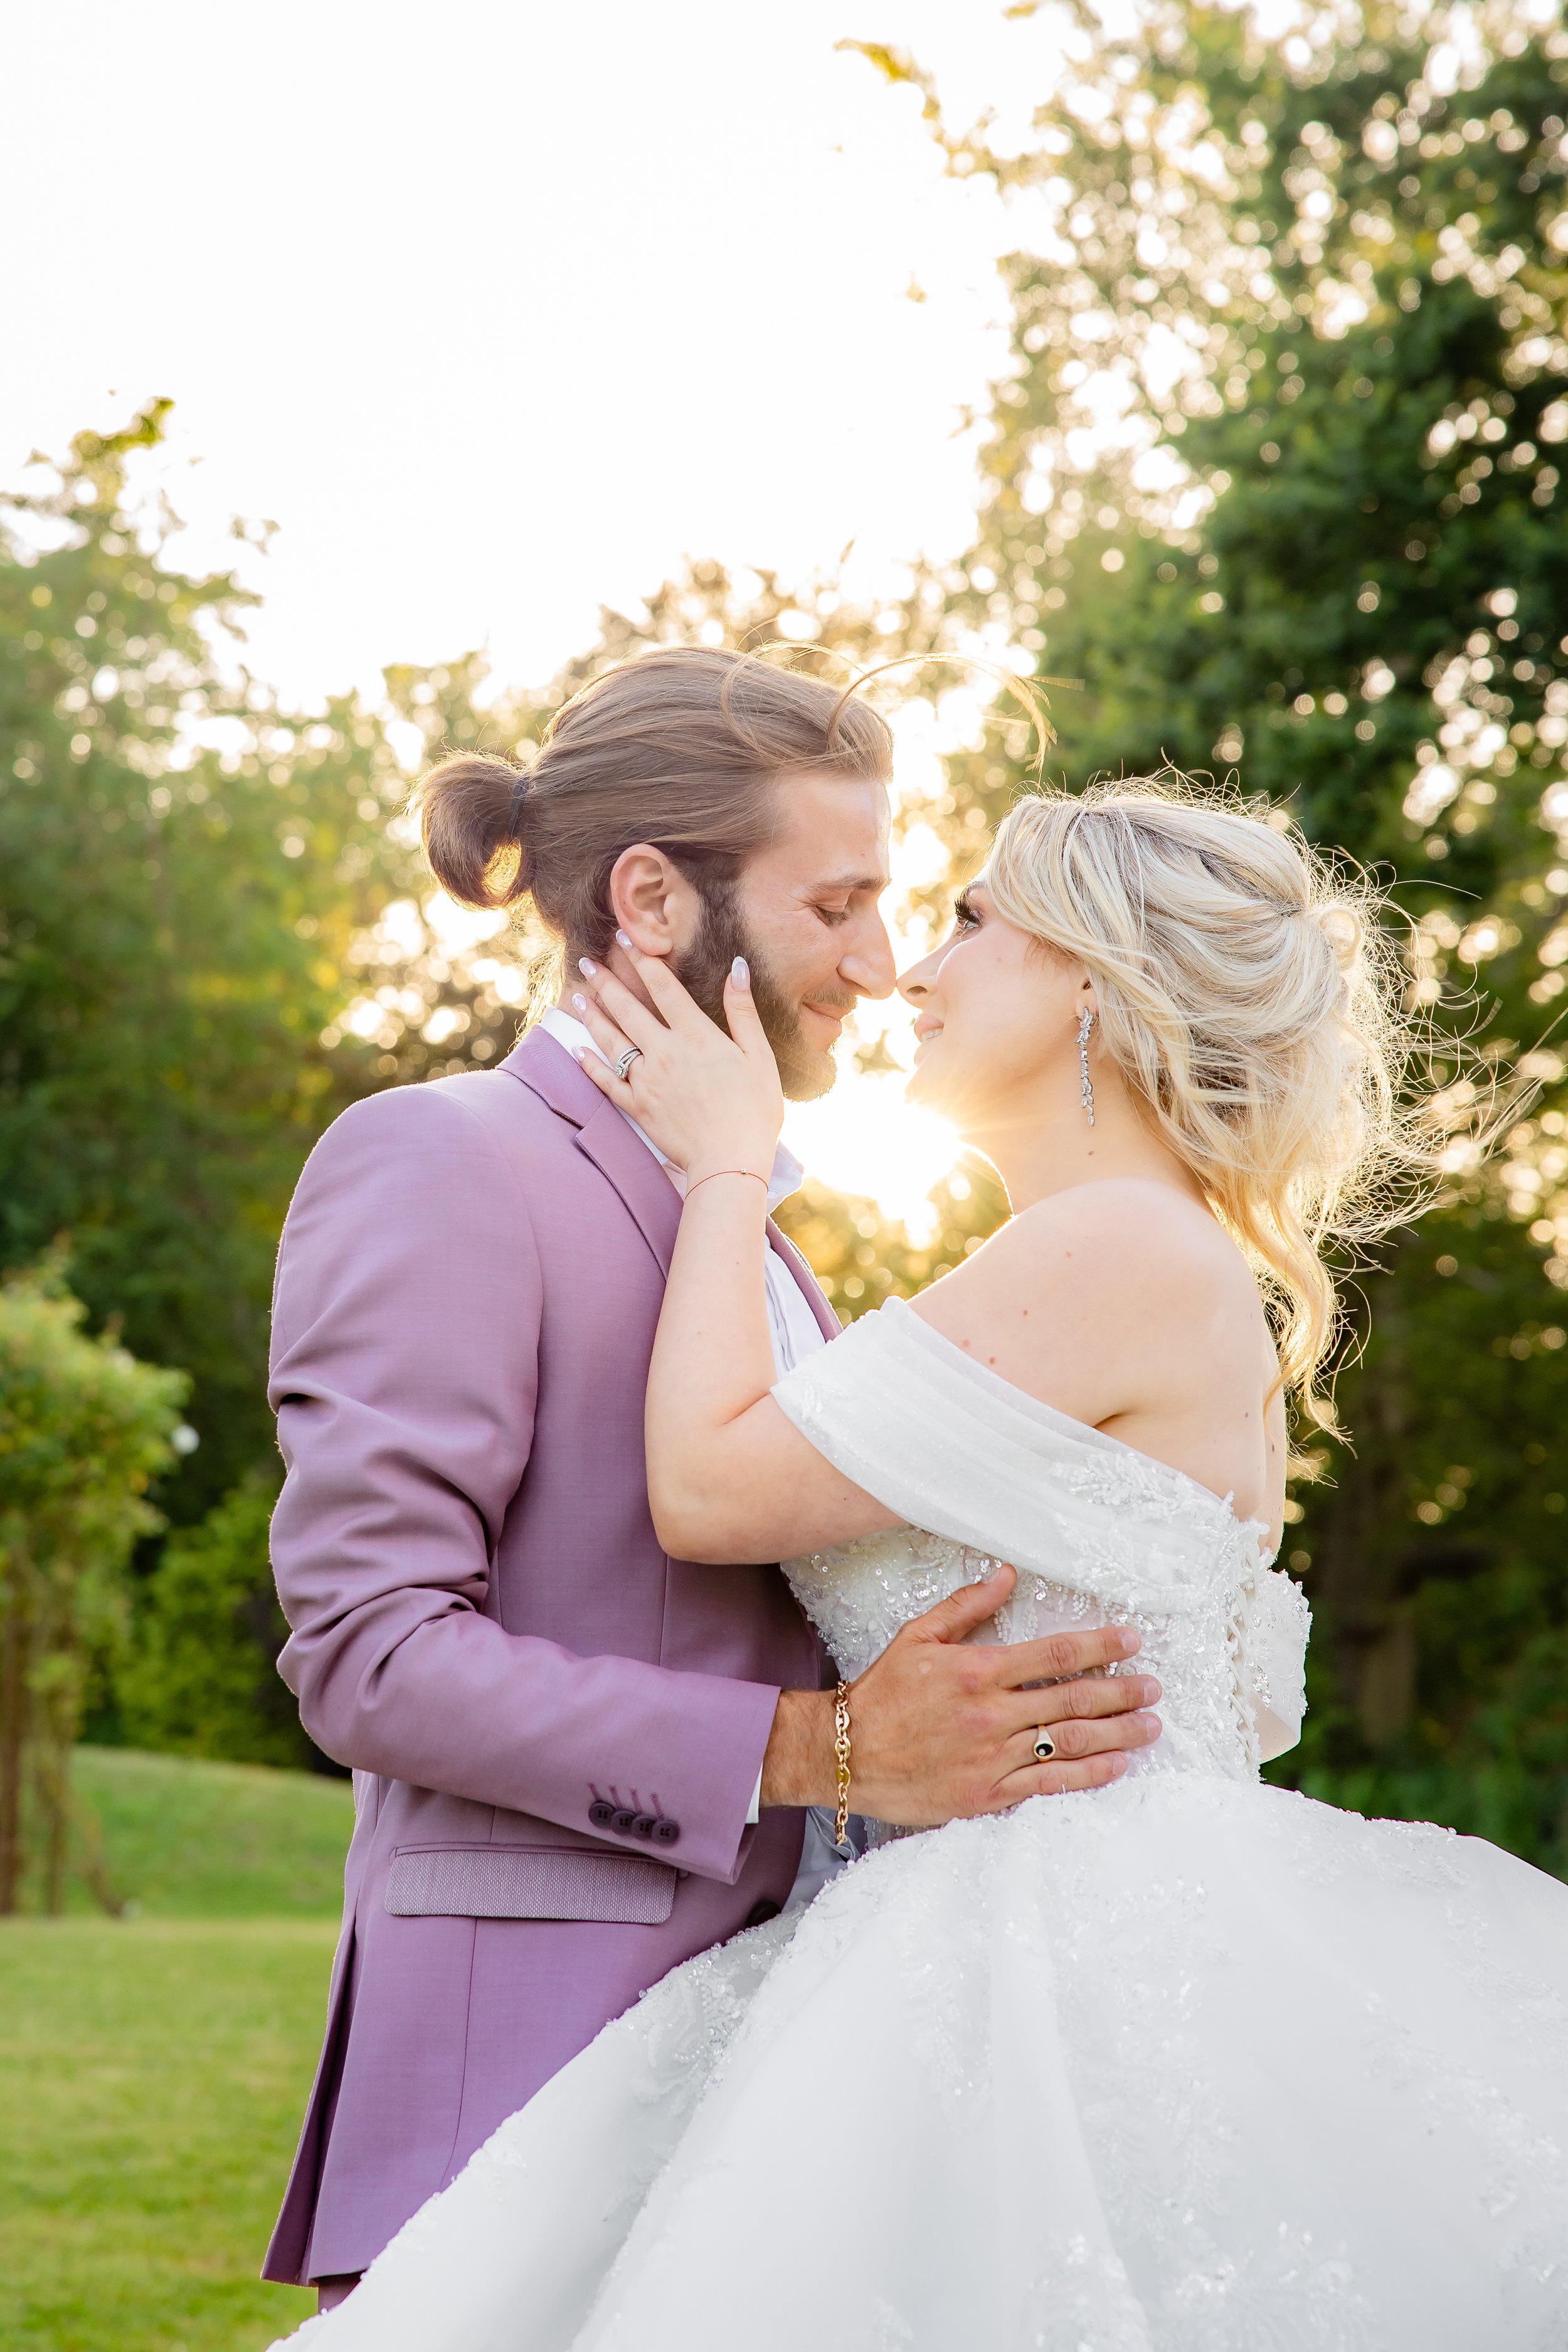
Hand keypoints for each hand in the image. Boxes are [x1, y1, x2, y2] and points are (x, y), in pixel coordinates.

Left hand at [572, 937, 783, 1181]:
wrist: (730, 1162)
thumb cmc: (754, 1111)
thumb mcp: (759, 1056)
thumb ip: (743, 1011)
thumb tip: (738, 967)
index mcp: (697, 1036)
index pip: (663, 987)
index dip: (641, 960)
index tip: (623, 940)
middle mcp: (666, 1053)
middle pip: (628, 1009)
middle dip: (606, 982)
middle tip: (588, 962)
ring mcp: (648, 1081)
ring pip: (611, 1041)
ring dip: (593, 1016)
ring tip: (578, 997)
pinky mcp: (638, 1108)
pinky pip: (606, 1082)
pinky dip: (589, 1065)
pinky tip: (577, 1050)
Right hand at [761, 1565, 1160, 1818]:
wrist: (846, 1754)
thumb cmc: (882, 1692)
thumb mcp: (918, 1638)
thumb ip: (966, 1607)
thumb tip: (1005, 1575)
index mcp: (979, 1671)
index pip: (1055, 1654)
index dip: (1099, 1645)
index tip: (1132, 1641)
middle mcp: (993, 1714)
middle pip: (1073, 1699)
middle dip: (1121, 1691)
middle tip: (1155, 1686)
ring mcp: (993, 1757)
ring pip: (1069, 1742)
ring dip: (1117, 1733)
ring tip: (1151, 1725)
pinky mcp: (988, 1794)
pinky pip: (1049, 1785)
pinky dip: (1087, 1775)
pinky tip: (1116, 1767)